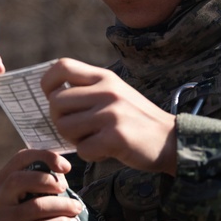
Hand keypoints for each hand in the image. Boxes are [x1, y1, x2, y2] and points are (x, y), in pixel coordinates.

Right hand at [0, 149, 84, 220]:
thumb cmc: (45, 210)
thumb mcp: (47, 189)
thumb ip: (50, 174)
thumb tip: (62, 168)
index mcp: (4, 179)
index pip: (21, 158)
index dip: (45, 157)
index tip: (67, 167)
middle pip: (18, 180)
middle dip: (48, 181)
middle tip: (66, 189)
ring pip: (35, 206)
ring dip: (62, 206)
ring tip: (76, 209)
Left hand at [42, 58, 177, 174]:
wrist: (172, 140)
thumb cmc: (137, 120)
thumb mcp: (115, 93)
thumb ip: (89, 90)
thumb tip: (51, 96)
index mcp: (104, 77)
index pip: (62, 66)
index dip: (48, 83)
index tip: (53, 98)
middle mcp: (107, 91)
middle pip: (56, 103)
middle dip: (60, 120)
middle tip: (78, 130)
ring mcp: (111, 113)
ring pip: (65, 127)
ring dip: (75, 139)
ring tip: (94, 139)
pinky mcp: (116, 137)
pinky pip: (83, 149)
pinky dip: (91, 155)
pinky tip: (106, 151)